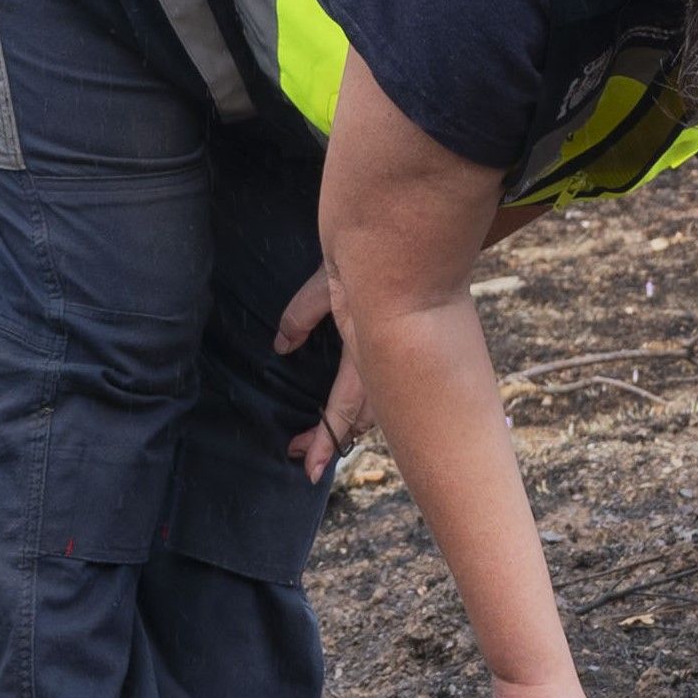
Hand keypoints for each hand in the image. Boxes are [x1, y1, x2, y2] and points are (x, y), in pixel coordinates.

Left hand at [275, 265, 371, 484]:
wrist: (415, 228)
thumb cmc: (369, 252)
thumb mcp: (325, 281)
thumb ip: (302, 316)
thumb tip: (282, 347)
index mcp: (365, 350)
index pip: (342, 409)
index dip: (325, 440)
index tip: (308, 468)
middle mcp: (383, 359)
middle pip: (359, 417)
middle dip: (332, 441)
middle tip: (307, 463)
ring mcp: (392, 352)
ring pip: (374, 405)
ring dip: (348, 426)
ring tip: (323, 444)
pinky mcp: (392, 341)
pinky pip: (381, 383)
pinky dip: (367, 404)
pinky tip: (356, 413)